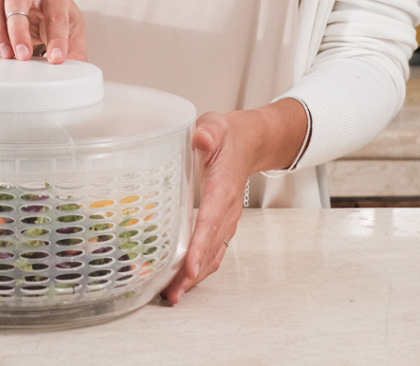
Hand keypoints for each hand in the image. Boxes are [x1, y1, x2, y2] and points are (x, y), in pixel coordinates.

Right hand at [0, 0, 87, 64]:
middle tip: (23, 55)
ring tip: (4, 55)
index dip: (56, 38)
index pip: (56, 12)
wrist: (41, 13)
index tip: (56, 59)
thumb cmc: (57, 21)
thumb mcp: (73, 35)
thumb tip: (76, 71)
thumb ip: (75, 52)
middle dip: (19, 28)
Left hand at [161, 111, 249, 304]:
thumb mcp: (216, 126)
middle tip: (171, 292)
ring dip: (194, 277)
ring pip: (212, 255)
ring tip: (172, 294)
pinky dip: (198, 269)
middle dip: (192, 273)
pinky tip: (180, 279)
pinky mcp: (220, 224)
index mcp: (223, 188)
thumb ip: (209, 132)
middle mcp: (227, 210)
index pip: (211, 221)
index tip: (190, 268)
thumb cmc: (227, 136)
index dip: (200, 246)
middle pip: (211, 248)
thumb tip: (201, 139)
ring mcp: (225, 220)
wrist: (248, 143)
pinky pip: (211, 251)